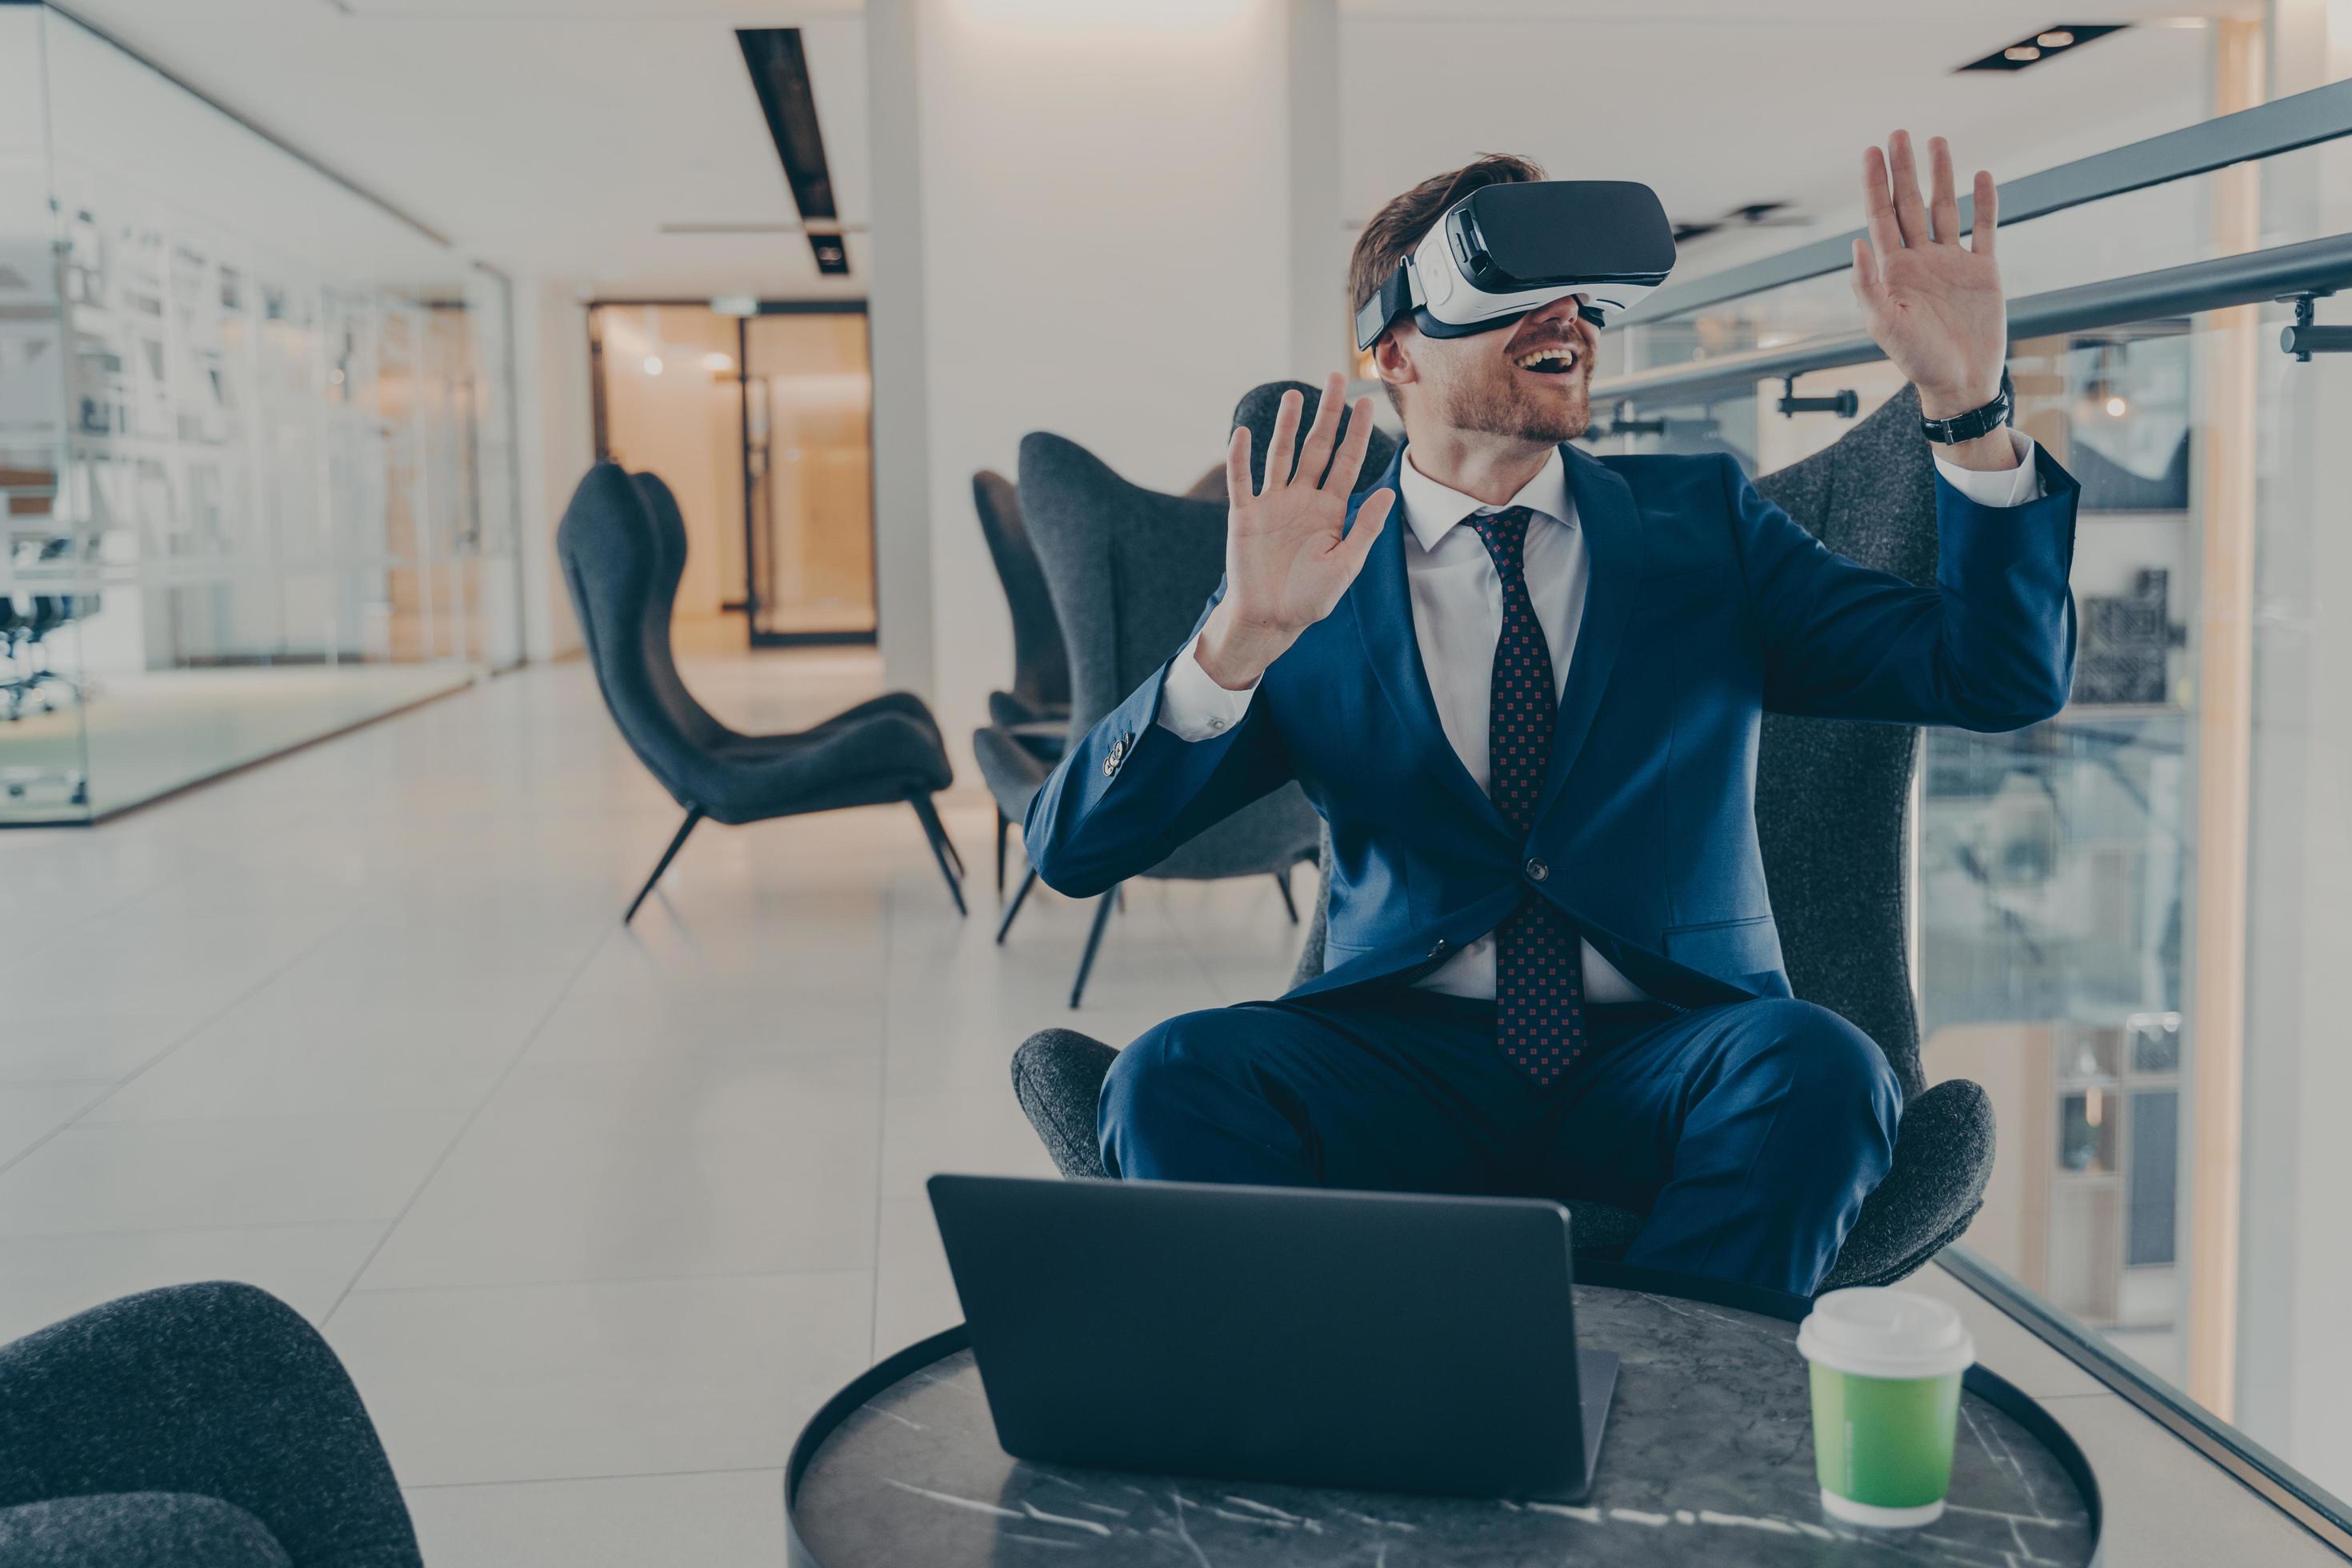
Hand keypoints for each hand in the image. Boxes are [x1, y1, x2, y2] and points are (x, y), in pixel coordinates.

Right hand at [1195, 372, 1395, 689]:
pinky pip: (1242, 482)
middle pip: (1317, 447)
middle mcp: (1302, 499)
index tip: (1367, 402)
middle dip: (1327, 414)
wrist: (1269, 620)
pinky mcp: (1245, 516)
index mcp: (1330, 510)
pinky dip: (1240, 458)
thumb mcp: (1345, 566)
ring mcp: (1272, 505)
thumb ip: (1364, 529)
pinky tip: (1243, 433)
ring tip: (1294, 395)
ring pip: (1280, 456)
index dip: (1358, 432)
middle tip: (1335, 378)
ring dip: (1286, 426)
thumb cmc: (1309, 598)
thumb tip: (1390, 494)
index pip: (1347, 462)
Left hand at [1852, 131, 2007, 423]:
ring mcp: (1951, 262)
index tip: (1871, 152)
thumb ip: (1868, 285)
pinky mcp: (1983, 270)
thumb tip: (1856, 243)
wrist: (1960, 383)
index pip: (1880, 217)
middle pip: (1909, 204)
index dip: (1875, 185)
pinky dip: (1983, 203)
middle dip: (1903, 170)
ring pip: (1944, 208)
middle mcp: (1920, 260)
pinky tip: (1980, 176)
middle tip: (1899, 134)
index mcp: (1893, 271)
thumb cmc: (1917, 360)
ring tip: (1937, 142)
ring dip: (1941, 176)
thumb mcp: (1884, 325)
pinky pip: (1984, 229)